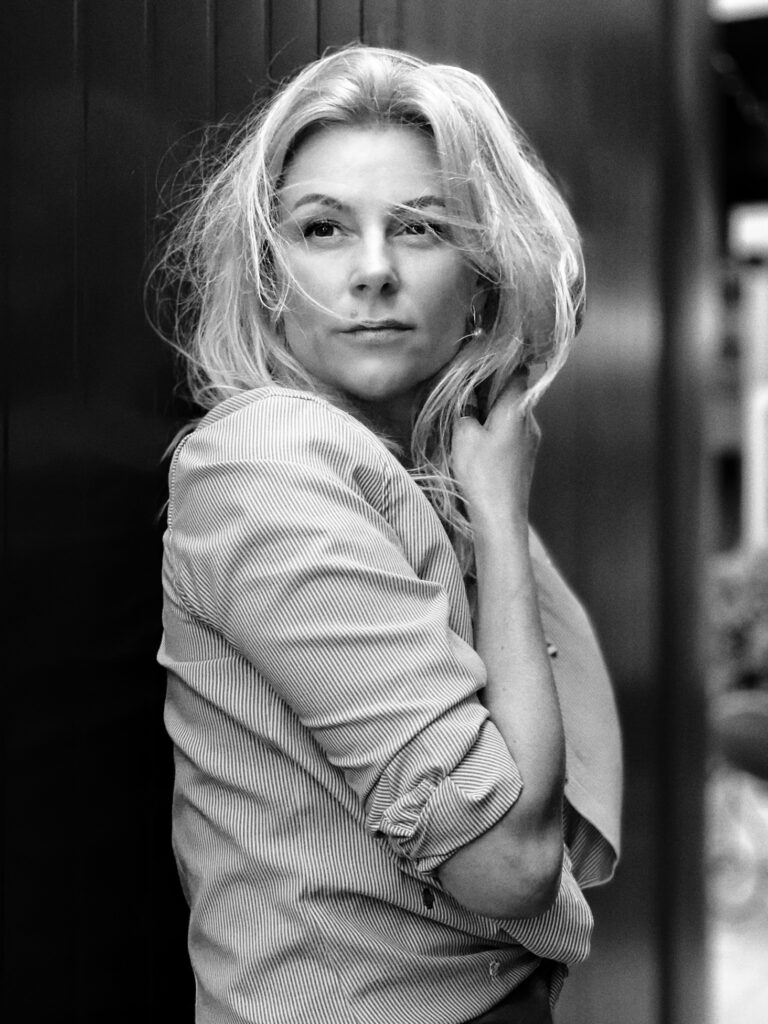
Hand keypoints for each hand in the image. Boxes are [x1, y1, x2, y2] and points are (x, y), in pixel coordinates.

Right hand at [452, 372, 540, 529]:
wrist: (500, 518)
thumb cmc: (482, 474)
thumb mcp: (463, 436)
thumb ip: (466, 410)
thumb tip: (469, 398)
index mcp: (517, 409)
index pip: (518, 372)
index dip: (501, 364)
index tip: (480, 364)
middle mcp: (530, 422)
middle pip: (514, 394)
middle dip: (491, 391)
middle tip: (466, 392)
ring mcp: (531, 443)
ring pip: (512, 416)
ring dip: (493, 414)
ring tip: (468, 420)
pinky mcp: (525, 460)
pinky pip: (511, 435)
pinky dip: (496, 432)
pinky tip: (479, 443)